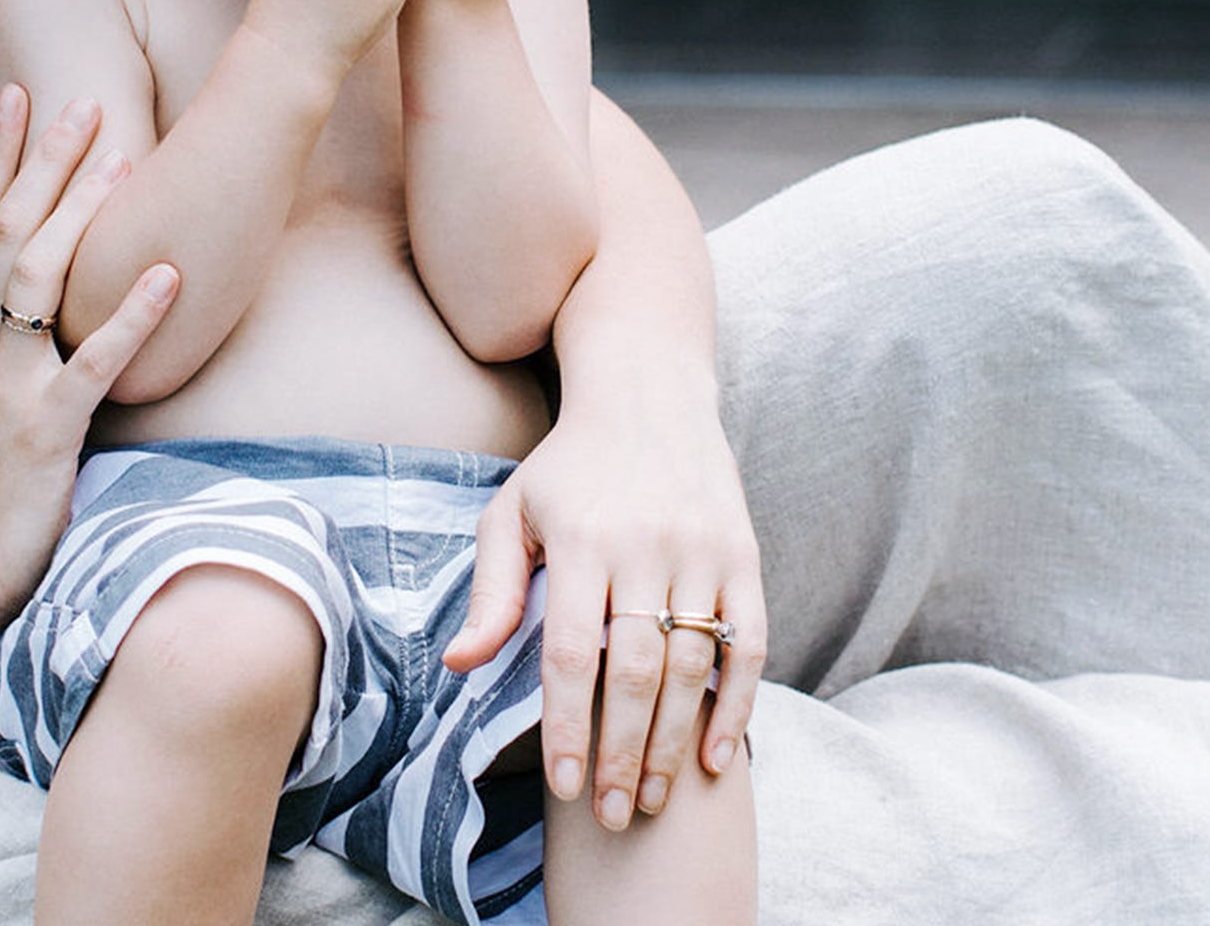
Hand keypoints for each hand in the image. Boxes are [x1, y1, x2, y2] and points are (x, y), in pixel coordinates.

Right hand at [0, 85, 179, 631]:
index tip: (17, 97)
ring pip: (36, 276)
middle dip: (40, 160)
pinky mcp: (46, 429)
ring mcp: (10, 383)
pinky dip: (131, 316)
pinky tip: (170, 276)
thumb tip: (26, 297)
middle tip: (81, 99)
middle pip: (2, 229)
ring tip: (123, 161)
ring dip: (80, 214)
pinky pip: (92, 363)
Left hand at [440, 375, 765, 831]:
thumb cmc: (566, 468)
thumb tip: (460, 667)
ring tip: (652, 800)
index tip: (566, 787)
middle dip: (622, 753)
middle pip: (635, 671)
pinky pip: (750, 644)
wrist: (648, 393)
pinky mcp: (745, 556)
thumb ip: (491, 592)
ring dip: (674, 743)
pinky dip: (736, 705)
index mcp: (581, 540)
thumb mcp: (512, 514)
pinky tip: (714, 758)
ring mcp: (703, 552)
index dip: (569, 727)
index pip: (571, 653)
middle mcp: (646, 546)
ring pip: (693, 666)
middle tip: (612, 816)